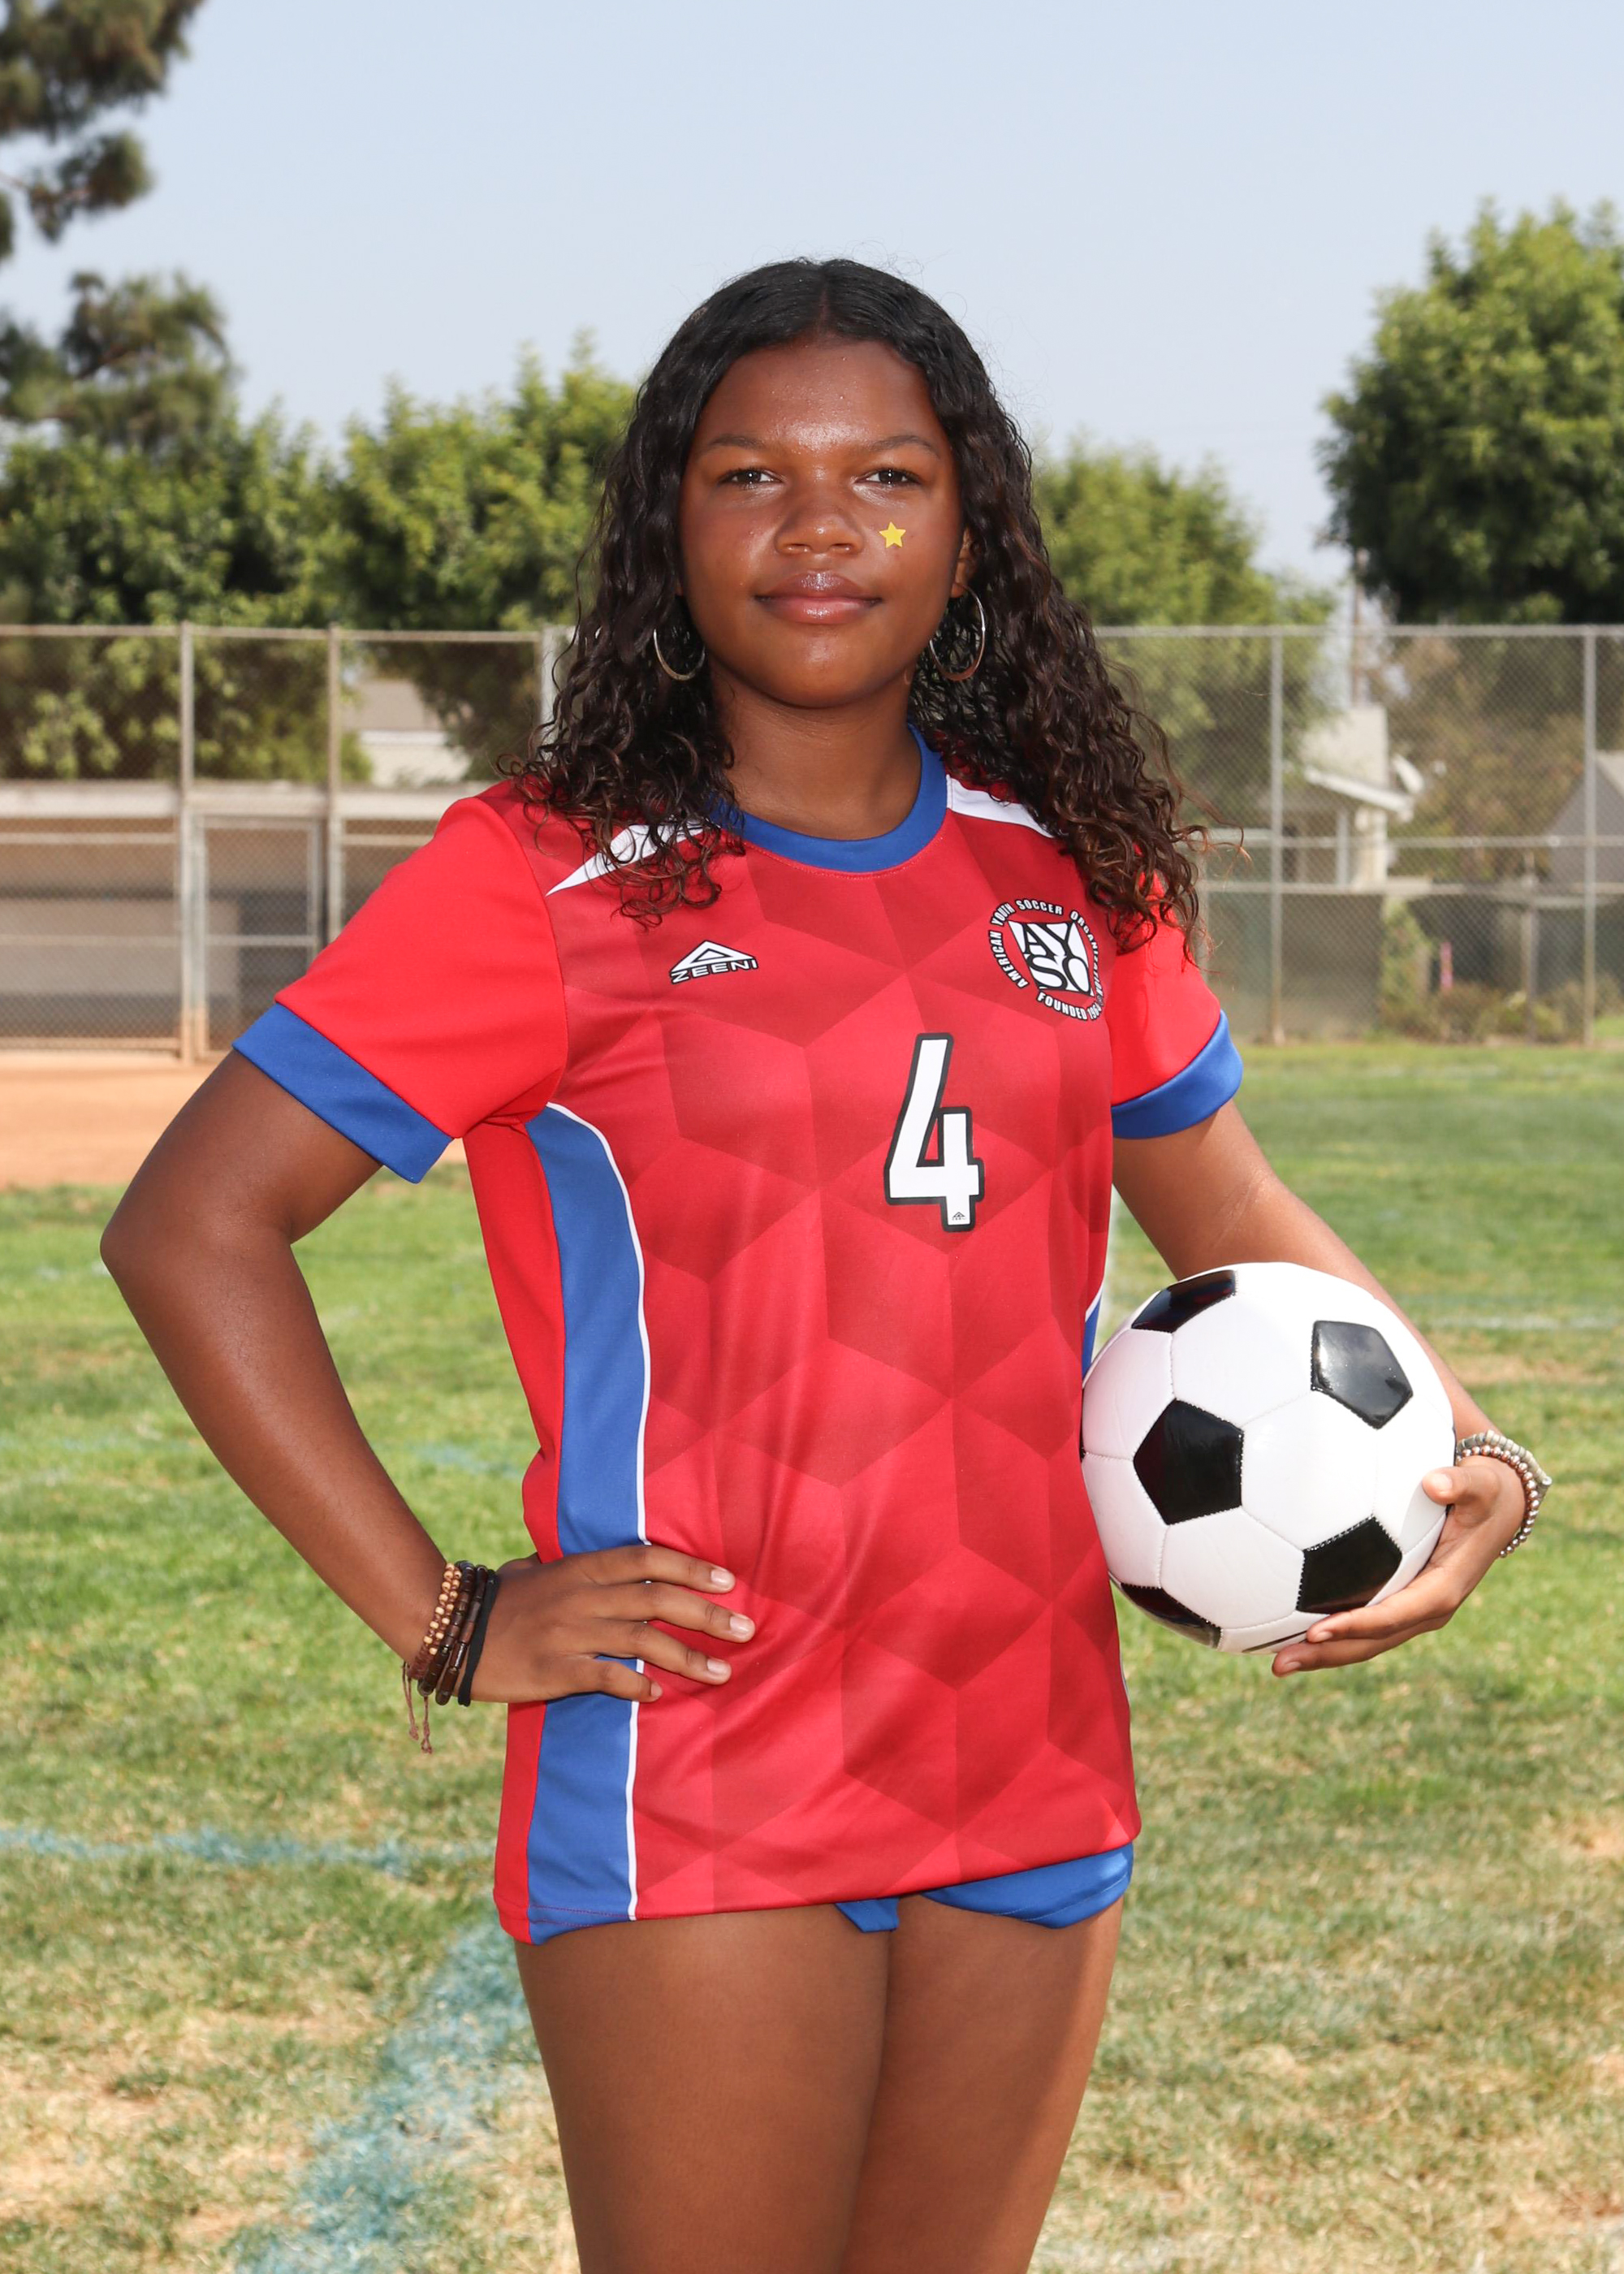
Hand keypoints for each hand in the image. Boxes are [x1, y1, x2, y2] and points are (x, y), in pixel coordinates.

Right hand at [469, 1545, 753, 1703]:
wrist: (448, 1629)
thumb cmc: (498, 1600)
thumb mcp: (537, 1570)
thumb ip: (572, 1566)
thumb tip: (600, 1565)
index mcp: (582, 1569)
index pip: (647, 1560)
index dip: (690, 1568)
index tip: (728, 1581)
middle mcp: (582, 1597)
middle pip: (657, 1600)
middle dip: (706, 1614)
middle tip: (746, 1629)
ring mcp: (569, 1634)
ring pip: (641, 1642)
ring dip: (686, 1657)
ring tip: (722, 1673)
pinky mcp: (554, 1671)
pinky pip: (605, 1678)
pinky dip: (635, 1687)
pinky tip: (659, 1696)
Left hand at [1272, 1456, 1526, 1676]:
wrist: (1499, 1509)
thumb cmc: (1485, 1493)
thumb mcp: (1481, 1485)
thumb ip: (1460, 1483)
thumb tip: (1434, 1482)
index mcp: (1444, 1590)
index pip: (1395, 1615)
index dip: (1358, 1625)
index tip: (1317, 1630)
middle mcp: (1428, 1609)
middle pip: (1373, 1641)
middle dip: (1328, 1655)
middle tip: (1278, 1664)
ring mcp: (1414, 1610)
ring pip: (1365, 1641)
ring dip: (1323, 1654)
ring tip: (1275, 1661)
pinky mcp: (1402, 1603)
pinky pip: (1363, 1624)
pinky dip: (1330, 1633)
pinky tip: (1288, 1629)